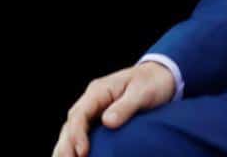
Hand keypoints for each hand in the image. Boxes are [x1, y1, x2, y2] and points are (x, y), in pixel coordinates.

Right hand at [53, 62, 177, 156]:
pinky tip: (74, 156)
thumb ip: (125, 107)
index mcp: (98, 91)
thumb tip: (107, 122)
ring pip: (72, 129)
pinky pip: (83, 132)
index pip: (80, 114)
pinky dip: (75, 144)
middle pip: (71, 123)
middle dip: (66, 144)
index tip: (82, 152)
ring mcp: (94, 110)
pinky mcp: (99, 119)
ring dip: (66, 146)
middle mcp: (91, 100)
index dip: (77, 134)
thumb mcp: (141, 92)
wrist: (160, 76)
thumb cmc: (151, 82)